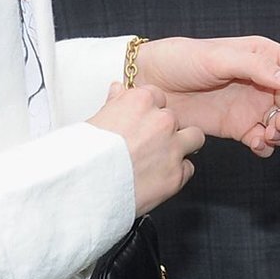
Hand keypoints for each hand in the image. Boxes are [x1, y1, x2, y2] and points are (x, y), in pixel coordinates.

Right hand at [88, 82, 203, 213]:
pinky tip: (156, 178)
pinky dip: (176, 173)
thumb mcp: (95, 120)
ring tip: (161, 159)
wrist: (86, 188)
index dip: (150, 111)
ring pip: (193, 138)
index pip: (158, 96)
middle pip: (174, 119)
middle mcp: (161, 121)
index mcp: (141, 102)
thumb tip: (118, 90)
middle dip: (164, 131)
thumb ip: (115, 103)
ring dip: (181, 146)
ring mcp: (172, 148)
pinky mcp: (177, 175)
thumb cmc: (85, 156)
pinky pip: (187, 168)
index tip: (142, 122)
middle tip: (146, 145)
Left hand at [132, 36, 279, 157]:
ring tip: (266, 137)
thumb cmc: (180, 59)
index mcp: (264, 57)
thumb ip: (256, 68)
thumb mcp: (218, 57)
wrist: (150, 83)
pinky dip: (266, 147)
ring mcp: (252, 106)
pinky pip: (263, 141)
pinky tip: (255, 145)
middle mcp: (263, 82)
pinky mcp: (239, 127)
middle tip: (277, 125)